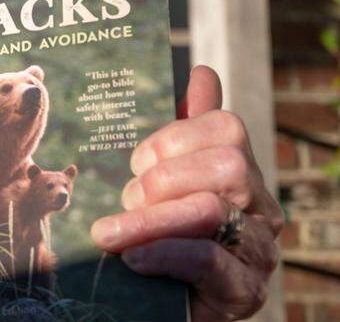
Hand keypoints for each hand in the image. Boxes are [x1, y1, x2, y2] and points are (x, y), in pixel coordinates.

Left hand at [89, 65, 283, 320]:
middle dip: (163, 177)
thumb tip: (203, 73)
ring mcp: (258, 250)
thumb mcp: (164, 181)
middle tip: (128, 199)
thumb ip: (182, 132)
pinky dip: (163, 252)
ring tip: (110, 233)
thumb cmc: (159, 237)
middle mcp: (260, 208)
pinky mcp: (244, 291)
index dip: (174, 136)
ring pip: (212, 209)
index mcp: (242, 173)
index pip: (226, 127)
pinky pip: (207, 259)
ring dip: (150, 218)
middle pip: (227, 164)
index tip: (138, 161)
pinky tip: (132, 257)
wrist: (159, 307)